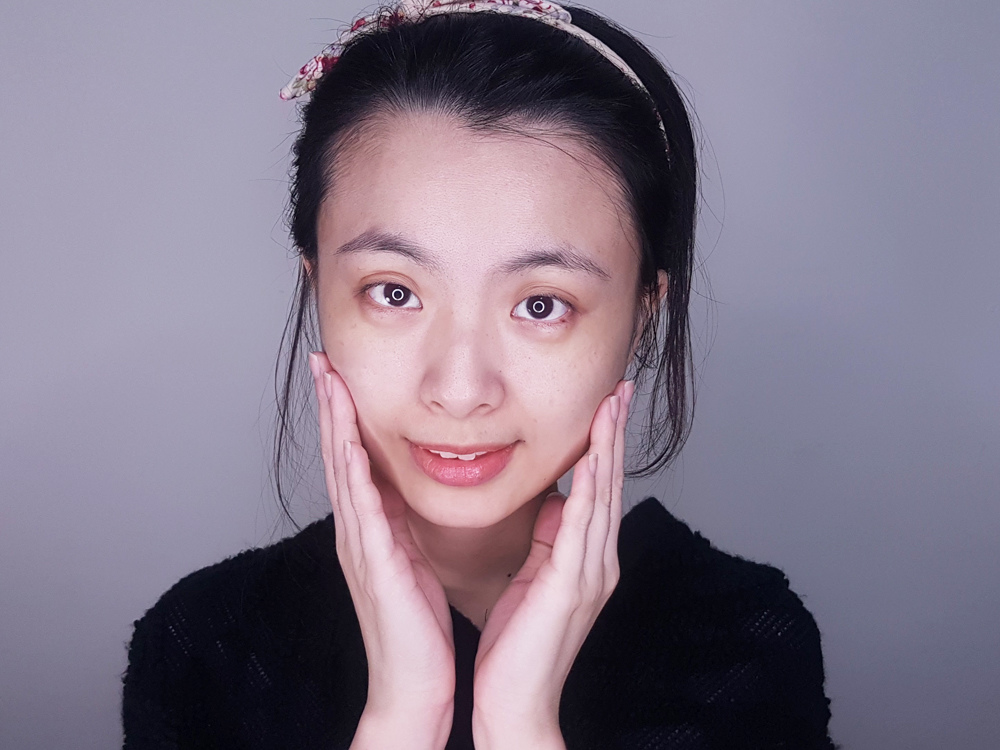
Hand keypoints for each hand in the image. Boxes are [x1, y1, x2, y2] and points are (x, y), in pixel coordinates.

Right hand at [309, 352, 455, 749]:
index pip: (356, 459)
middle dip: (331, 404)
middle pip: (339, 453)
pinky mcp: (372, 559)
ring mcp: (359, 543)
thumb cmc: (419, 626)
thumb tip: (422, 490)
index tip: (345, 375)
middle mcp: (357, 530)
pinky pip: (359, 502)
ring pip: (341, 467)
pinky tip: (347, 435)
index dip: (348, 416)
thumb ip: (413, 524)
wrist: (414, 683)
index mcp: (372, 528)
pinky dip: (350, 464)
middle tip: (323, 360)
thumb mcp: (417, 560)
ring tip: (327, 378)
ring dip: (334, 421)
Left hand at [470, 379, 633, 749]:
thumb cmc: (516, 646)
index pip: (599, 487)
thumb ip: (547, 540)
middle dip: (616, 431)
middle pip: (610, 482)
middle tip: (622, 385)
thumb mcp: (534, 578)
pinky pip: (580, 528)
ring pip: (602, 496)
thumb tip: (551, 502)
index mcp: (586, 558)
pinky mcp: (570, 587)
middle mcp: (597, 561)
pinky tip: (590, 459)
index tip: (607, 401)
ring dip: (608, 447)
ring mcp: (589, 574)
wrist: (514, 704)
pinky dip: (588, 490)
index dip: (605, 442)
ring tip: (612, 404)